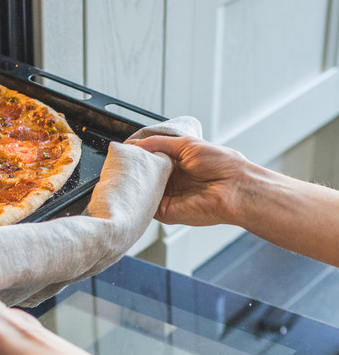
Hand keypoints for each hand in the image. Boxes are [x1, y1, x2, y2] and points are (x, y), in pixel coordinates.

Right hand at [131, 136, 249, 226]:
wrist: (236, 188)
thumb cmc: (222, 164)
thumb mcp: (186, 144)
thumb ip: (158, 143)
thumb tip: (134, 145)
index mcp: (177, 163)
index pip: (149, 159)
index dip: (136, 155)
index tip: (123, 151)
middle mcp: (171, 180)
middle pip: (143, 174)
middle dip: (132, 168)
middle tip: (119, 161)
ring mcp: (167, 196)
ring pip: (142, 189)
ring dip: (133, 183)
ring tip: (123, 173)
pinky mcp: (166, 212)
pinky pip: (145, 205)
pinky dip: (137, 198)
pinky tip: (133, 188)